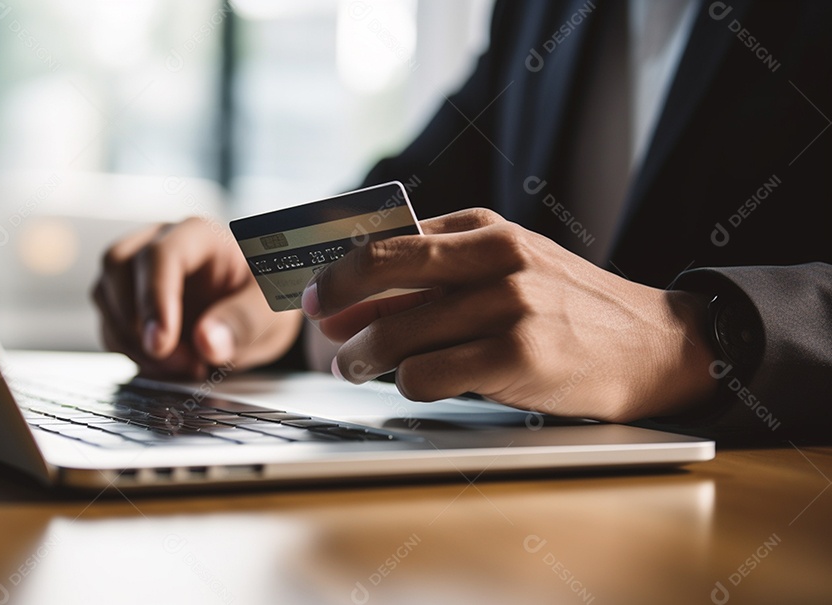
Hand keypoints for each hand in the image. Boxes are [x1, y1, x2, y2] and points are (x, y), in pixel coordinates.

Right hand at [92, 217, 301, 378]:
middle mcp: (161, 243)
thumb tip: (207, 343)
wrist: (256, 311)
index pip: (160, 254)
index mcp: (198, 235)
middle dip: (138, 323)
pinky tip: (167, 366)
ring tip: (181, 367)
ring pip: (104, 295)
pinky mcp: (126, 300)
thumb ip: (245, 321)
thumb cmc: (265, 295)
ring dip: (132, 341)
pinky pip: (108, 324)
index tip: (162, 344)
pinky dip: (130, 352)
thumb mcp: (271, 308)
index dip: (155, 299)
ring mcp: (138, 270)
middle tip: (179, 362)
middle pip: (117, 265)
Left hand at [302, 208, 717, 422]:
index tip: (313, 293)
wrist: (654, 344)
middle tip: (319, 325)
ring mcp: (510, 305)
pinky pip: (429, 375)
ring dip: (362, 354)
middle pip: (383, 268)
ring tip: (353, 366)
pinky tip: (417, 384)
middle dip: (335, 299)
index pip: (390, 237)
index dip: (339, 269)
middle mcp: (497, 257)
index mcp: (486, 228)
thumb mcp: (510, 267)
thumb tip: (354, 300)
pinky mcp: (520, 357)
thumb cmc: (568, 307)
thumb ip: (440, 275)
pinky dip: (409, 384)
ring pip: (399, 329)